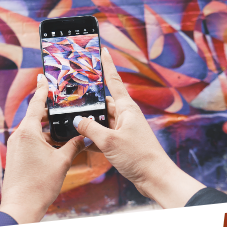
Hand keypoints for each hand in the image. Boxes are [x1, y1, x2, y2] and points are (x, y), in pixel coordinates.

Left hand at [0, 74, 87, 222]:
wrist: (21, 206)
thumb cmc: (39, 184)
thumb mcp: (62, 162)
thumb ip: (74, 145)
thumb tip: (85, 136)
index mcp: (28, 131)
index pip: (36, 103)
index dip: (42, 89)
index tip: (43, 76)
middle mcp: (19, 135)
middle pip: (36, 116)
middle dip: (51, 111)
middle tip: (66, 104)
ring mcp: (17, 145)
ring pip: (35, 129)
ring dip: (49, 127)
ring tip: (66, 125)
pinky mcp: (17, 155)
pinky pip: (31, 140)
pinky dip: (44, 138)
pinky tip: (58, 143)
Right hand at [73, 45, 203, 207]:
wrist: (155, 178)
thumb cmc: (138, 156)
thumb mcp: (109, 141)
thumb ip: (91, 129)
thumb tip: (77, 120)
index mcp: (127, 108)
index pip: (113, 80)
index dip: (106, 64)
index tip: (102, 49)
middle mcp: (126, 115)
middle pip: (103, 102)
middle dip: (89, 99)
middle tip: (72, 93)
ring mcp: (125, 129)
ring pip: (102, 119)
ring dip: (90, 121)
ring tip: (72, 119)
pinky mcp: (123, 142)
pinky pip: (104, 134)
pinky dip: (94, 136)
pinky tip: (82, 141)